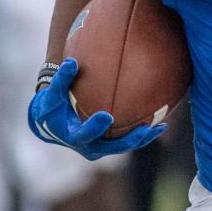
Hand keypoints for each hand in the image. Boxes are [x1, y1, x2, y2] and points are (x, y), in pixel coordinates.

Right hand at [28, 58, 165, 159]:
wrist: (52, 124)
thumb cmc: (52, 106)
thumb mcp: (52, 94)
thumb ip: (61, 80)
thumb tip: (72, 62)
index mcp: (73, 137)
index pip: (85, 134)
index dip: (95, 127)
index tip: (106, 116)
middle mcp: (89, 147)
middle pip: (112, 147)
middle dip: (129, 139)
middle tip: (144, 128)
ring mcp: (101, 148)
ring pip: (125, 146)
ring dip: (142, 138)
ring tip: (159, 126)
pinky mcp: (110, 146)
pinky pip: (128, 141)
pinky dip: (143, 134)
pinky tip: (159, 123)